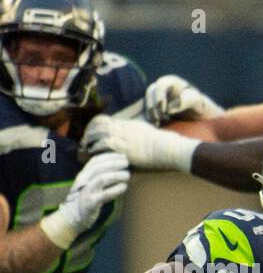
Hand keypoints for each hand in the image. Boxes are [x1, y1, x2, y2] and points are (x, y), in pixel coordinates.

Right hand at [51, 152, 130, 237]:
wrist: (72, 216)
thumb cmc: (87, 199)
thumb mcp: (91, 185)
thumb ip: (101, 176)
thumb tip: (120, 169)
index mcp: (84, 175)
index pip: (95, 161)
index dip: (109, 156)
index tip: (122, 155)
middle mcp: (84, 181)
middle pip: (98, 167)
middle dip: (114, 163)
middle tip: (126, 162)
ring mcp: (86, 191)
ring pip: (101, 179)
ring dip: (116, 175)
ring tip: (127, 175)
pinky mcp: (90, 203)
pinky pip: (104, 195)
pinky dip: (115, 190)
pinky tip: (124, 187)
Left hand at [83, 114, 197, 171]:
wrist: (168, 148)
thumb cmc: (164, 144)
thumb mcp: (149, 133)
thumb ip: (140, 133)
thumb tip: (140, 134)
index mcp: (128, 124)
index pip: (105, 120)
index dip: (94, 125)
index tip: (91, 132)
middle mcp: (123, 128)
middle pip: (99, 124)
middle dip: (89, 131)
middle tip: (84, 140)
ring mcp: (123, 137)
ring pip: (98, 133)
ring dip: (90, 139)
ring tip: (86, 147)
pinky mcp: (124, 148)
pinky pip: (104, 144)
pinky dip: (96, 147)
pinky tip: (93, 152)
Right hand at [144, 75, 223, 125]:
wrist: (201, 117)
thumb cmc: (201, 107)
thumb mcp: (197, 103)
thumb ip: (186, 101)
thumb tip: (170, 108)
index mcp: (172, 82)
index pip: (161, 86)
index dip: (160, 98)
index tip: (164, 111)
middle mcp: (163, 86)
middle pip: (151, 92)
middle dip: (153, 106)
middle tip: (158, 120)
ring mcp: (157, 95)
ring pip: (147, 101)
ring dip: (150, 112)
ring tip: (156, 124)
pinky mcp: (154, 105)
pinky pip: (147, 109)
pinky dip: (150, 117)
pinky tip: (156, 126)